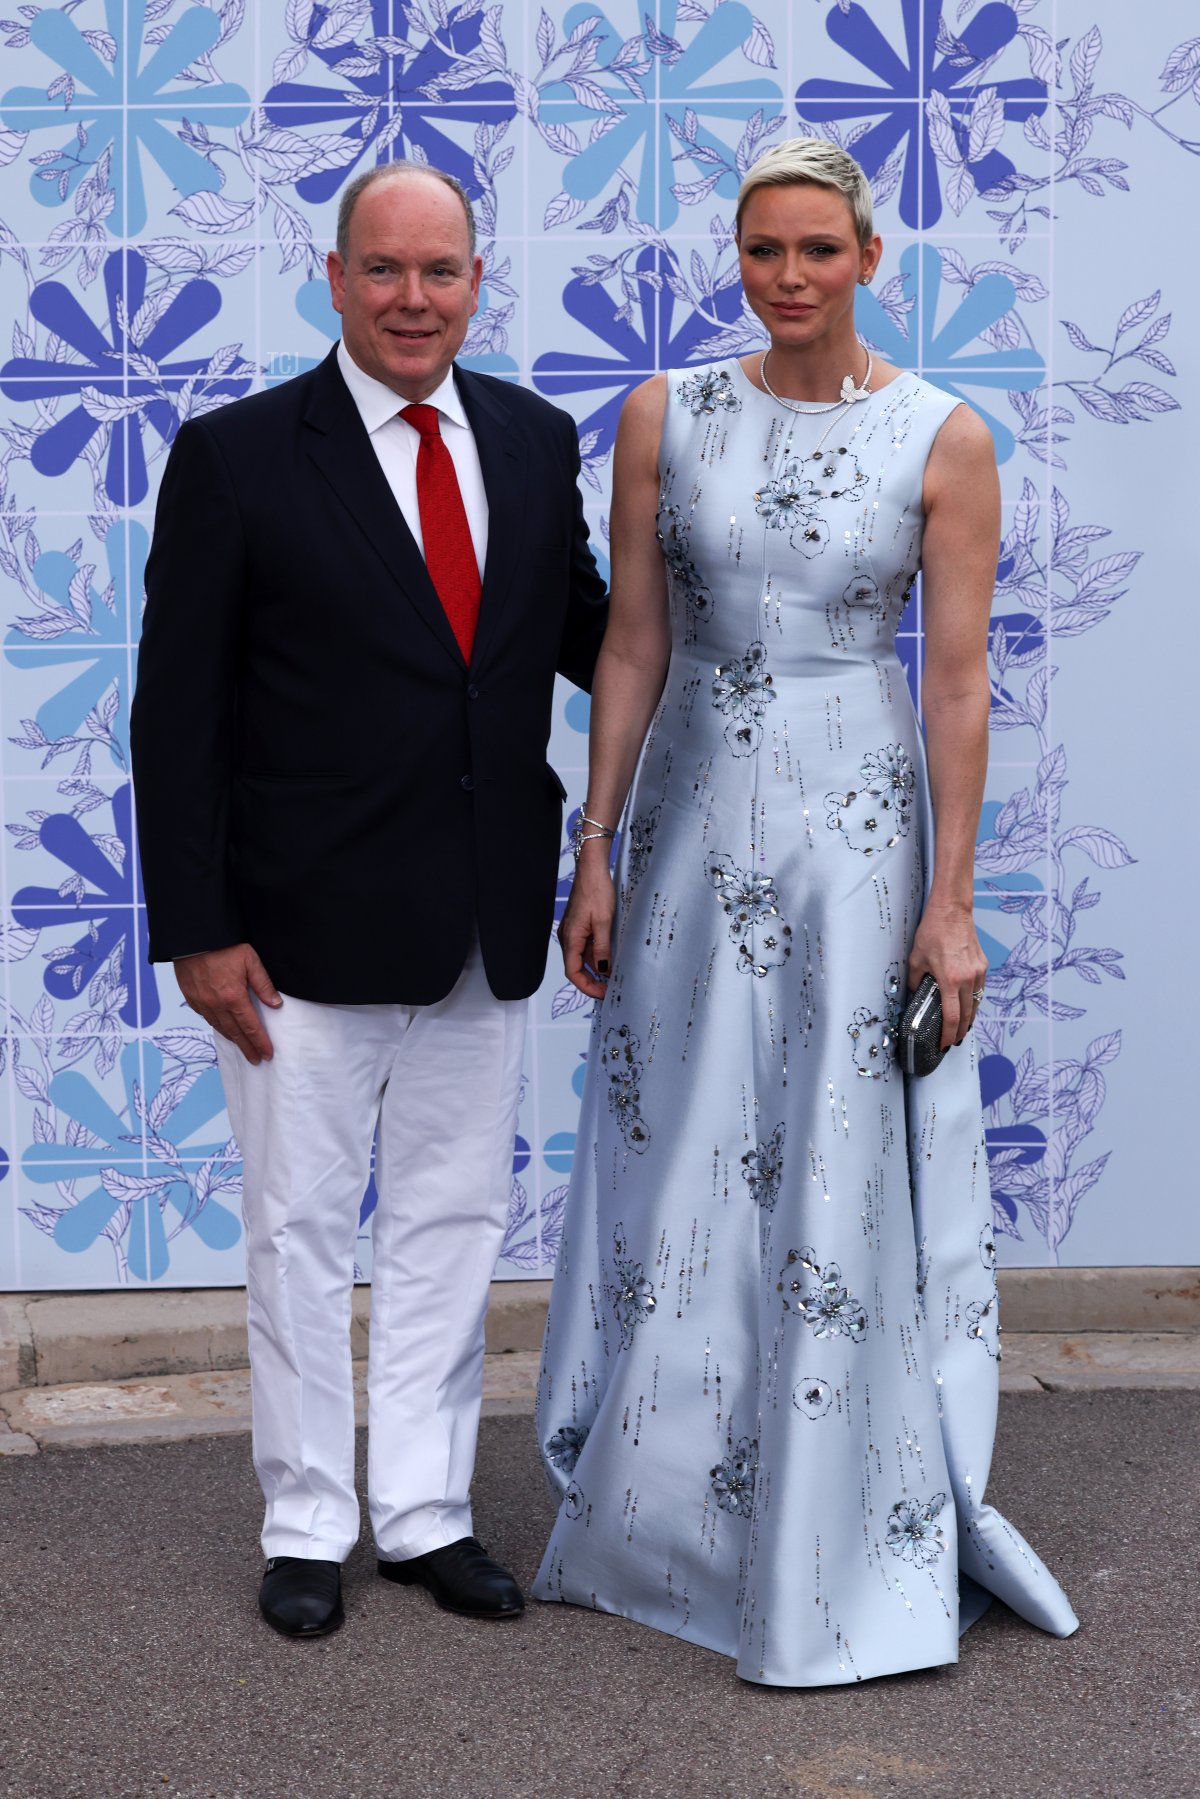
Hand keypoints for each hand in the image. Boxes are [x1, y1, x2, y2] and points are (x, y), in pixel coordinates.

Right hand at [175, 943, 281, 1064]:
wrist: (193, 938)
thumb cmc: (223, 946)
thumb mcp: (251, 961)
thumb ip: (264, 984)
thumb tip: (275, 1004)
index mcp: (234, 997)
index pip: (250, 1026)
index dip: (260, 1042)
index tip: (267, 1054)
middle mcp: (217, 1005)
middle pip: (235, 1032)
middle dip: (247, 1047)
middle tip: (255, 1059)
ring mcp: (202, 1003)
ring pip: (220, 1027)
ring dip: (232, 1039)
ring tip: (242, 1048)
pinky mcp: (192, 998)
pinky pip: (206, 1018)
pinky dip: (217, 1026)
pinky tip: (223, 1029)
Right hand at [560, 850, 616, 999]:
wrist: (591, 870)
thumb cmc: (596, 891)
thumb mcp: (604, 922)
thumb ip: (602, 948)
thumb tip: (603, 969)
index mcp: (570, 938)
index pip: (572, 972)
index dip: (587, 987)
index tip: (603, 993)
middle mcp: (567, 938)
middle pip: (576, 968)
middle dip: (592, 981)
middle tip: (610, 989)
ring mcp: (572, 932)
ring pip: (582, 958)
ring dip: (595, 969)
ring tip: (614, 975)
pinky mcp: (578, 927)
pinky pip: (585, 947)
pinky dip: (596, 956)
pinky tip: (609, 957)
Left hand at [907, 902, 986, 1050]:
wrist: (952, 912)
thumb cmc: (933, 932)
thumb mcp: (916, 959)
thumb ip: (916, 981)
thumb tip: (915, 995)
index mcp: (950, 980)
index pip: (953, 1018)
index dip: (949, 1035)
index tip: (945, 1044)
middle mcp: (967, 979)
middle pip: (968, 1015)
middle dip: (960, 1031)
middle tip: (953, 1041)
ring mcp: (978, 972)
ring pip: (976, 1003)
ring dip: (969, 1017)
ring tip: (961, 1027)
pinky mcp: (982, 966)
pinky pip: (979, 990)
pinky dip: (973, 1001)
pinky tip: (967, 1004)